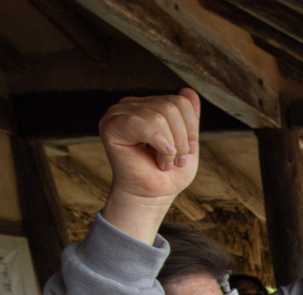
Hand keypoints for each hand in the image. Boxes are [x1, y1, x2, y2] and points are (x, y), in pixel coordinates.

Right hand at [99, 89, 200, 241]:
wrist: (151, 195)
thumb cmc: (167, 173)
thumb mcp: (186, 143)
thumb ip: (188, 117)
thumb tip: (188, 91)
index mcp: (150, 106)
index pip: (181, 102)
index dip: (191, 128)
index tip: (186, 151)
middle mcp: (132, 105)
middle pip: (171, 106)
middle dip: (181, 139)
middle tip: (175, 160)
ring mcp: (119, 113)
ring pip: (160, 115)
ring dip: (170, 145)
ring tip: (164, 162)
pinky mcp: (110, 125)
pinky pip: (141, 122)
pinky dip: (158, 141)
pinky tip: (160, 157)